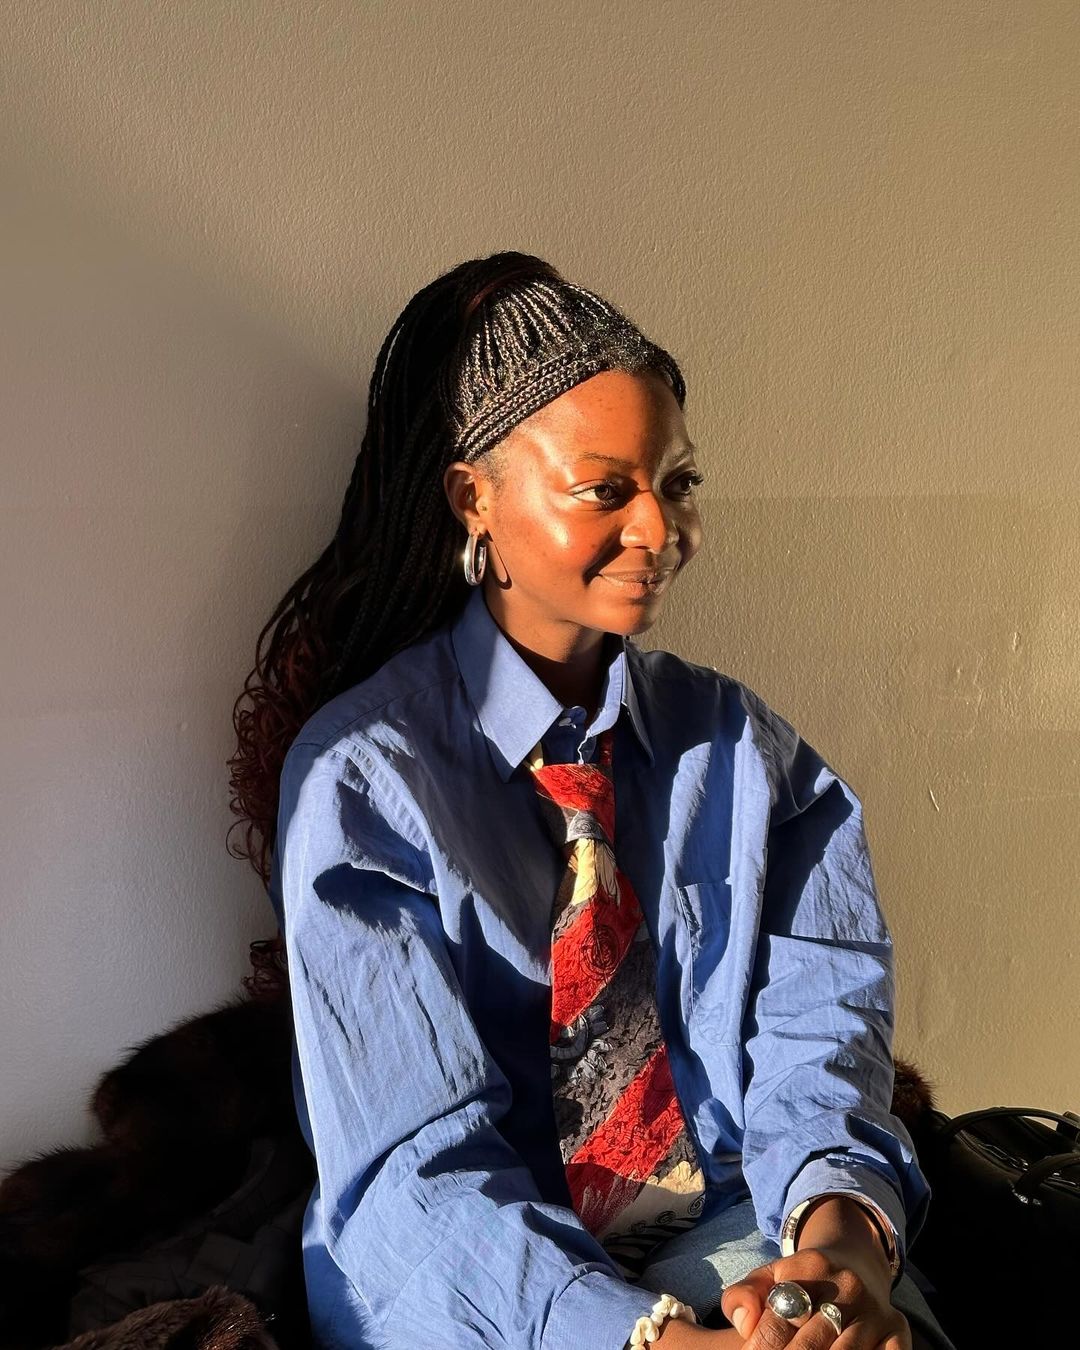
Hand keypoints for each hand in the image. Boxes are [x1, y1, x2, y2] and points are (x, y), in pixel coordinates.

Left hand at [719, 1197, 910, 1348]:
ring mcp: (875, 1311)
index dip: (760, 1348)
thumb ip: (742, 1296)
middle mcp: (847, 1287)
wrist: (857, 1265)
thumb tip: (744, 1324)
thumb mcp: (769, 1278)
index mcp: (809, 1268)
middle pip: (810, 1346)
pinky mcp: (898, 1332)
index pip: (778, 1320)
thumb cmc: (802, 1284)